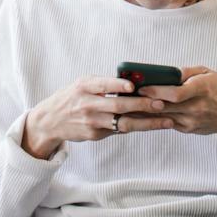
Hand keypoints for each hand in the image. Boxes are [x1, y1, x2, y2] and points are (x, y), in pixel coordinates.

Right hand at [21, 76, 171, 158]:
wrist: (50, 121)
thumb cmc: (72, 97)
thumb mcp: (82, 84)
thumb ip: (103, 84)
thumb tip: (135, 82)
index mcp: (84, 86)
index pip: (102, 84)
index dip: (117, 85)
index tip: (132, 86)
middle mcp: (87, 104)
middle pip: (117, 106)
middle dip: (141, 105)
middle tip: (161, 103)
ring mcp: (91, 122)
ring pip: (123, 122)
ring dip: (147, 122)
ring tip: (166, 120)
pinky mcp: (95, 135)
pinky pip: (120, 130)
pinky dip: (138, 127)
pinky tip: (153, 125)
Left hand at [135, 66, 216, 153]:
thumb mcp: (209, 73)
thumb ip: (187, 72)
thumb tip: (165, 72)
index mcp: (203, 89)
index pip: (175, 93)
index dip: (156, 91)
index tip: (141, 87)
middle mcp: (197, 107)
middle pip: (165, 106)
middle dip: (144, 101)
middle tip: (127, 95)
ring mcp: (192, 121)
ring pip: (162, 116)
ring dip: (145, 111)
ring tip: (129, 104)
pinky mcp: (188, 129)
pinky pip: (167, 122)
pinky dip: (154, 117)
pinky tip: (141, 112)